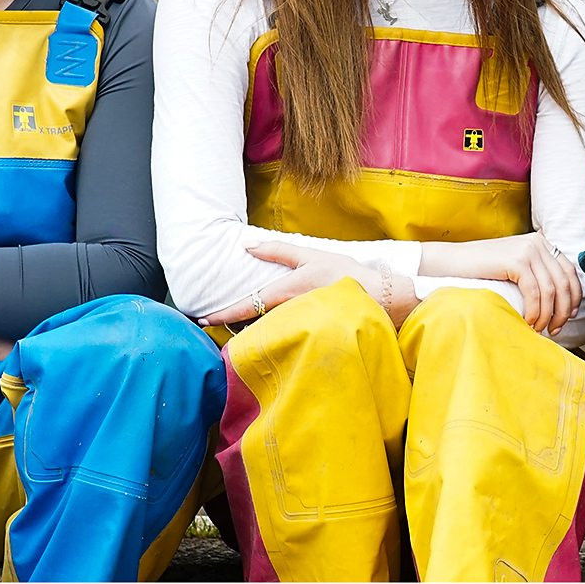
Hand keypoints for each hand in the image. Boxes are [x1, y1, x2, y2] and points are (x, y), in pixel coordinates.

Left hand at [198, 242, 416, 326]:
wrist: (382, 299)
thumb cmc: (346, 276)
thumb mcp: (311, 256)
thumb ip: (279, 251)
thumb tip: (248, 245)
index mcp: (284, 294)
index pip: (244, 307)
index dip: (221, 314)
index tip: (202, 320)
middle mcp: (286, 315)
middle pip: (251, 325)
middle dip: (235, 326)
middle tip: (216, 322)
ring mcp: (297, 329)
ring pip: (266, 333)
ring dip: (251, 331)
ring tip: (241, 327)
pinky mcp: (308, 337)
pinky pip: (283, 337)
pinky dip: (273, 335)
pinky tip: (273, 332)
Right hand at [419, 233, 580, 334]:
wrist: (452, 262)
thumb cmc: (481, 271)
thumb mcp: (515, 268)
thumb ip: (536, 274)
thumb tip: (561, 300)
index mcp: (541, 243)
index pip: (569, 272)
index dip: (574, 297)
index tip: (569, 317)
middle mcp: (538, 243)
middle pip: (564, 282)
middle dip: (563, 311)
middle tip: (555, 329)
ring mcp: (528, 250)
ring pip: (551, 290)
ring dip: (548, 315)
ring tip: (540, 329)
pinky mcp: (516, 260)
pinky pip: (535, 292)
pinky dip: (535, 311)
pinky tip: (528, 322)